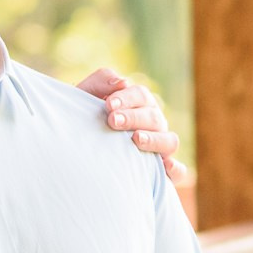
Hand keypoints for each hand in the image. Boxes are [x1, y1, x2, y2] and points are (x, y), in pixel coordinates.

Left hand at [77, 68, 186, 184]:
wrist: (74, 148)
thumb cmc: (82, 118)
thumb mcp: (85, 96)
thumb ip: (101, 82)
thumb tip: (122, 83)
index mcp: (138, 104)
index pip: (141, 96)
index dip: (127, 98)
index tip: (108, 105)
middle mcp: (152, 124)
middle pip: (153, 117)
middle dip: (133, 117)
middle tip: (113, 121)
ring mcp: (159, 146)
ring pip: (169, 140)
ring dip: (154, 139)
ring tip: (136, 139)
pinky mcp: (160, 170)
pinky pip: (178, 171)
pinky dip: (176, 168)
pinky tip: (166, 166)